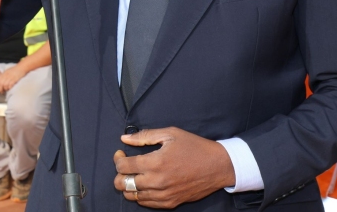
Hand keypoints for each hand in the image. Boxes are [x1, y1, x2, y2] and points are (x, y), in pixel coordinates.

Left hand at [0, 65, 28, 92]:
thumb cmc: (15, 70)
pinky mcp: (15, 79)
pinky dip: (9, 87)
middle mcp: (6, 75)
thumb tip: (0, 82)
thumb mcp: (7, 72)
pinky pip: (10, 85)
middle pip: (0, 84)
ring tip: (7, 90)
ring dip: (5, 89)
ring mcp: (10, 77)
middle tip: (2, 92)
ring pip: (5, 85)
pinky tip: (10, 88)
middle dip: (0, 89)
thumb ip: (3, 76)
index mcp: (3, 74)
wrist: (22, 67)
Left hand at [113, 127, 234, 207]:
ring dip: (128, 185)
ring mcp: (163, 194)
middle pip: (123, 184)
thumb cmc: (195, 147)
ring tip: (135, 175)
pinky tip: (145, 184)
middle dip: (119, 174)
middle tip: (125, 166)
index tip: (121, 153)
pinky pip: (146, 203)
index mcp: (155, 163)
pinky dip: (140, 195)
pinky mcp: (170, 203)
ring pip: (132, 196)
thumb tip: (124, 138)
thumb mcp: (170, 134)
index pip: (123, 166)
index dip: (118, 159)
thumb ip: (145, 136)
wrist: (218, 166)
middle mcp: (157, 181)